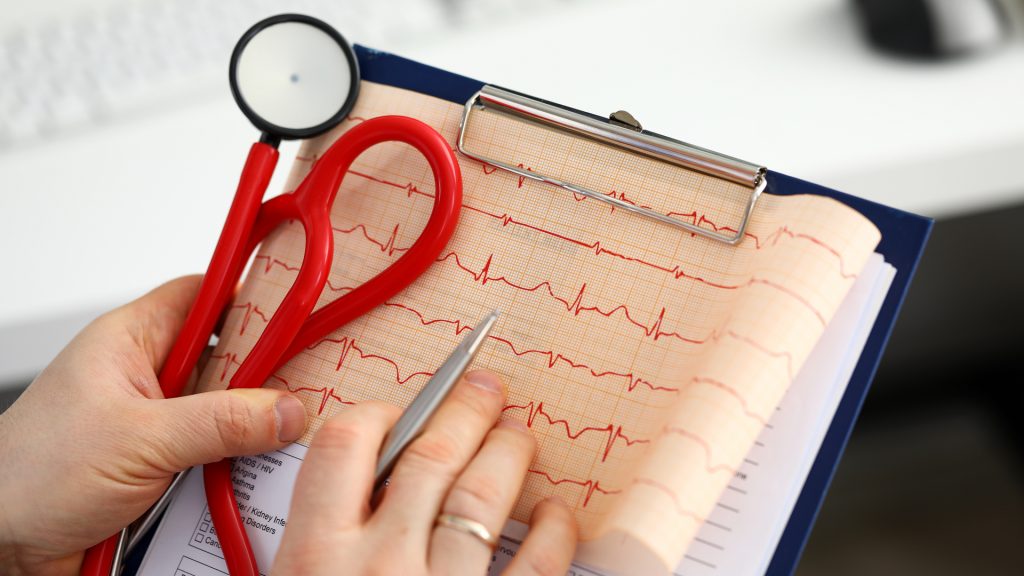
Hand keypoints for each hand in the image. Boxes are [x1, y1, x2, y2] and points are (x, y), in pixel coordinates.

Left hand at [0, 277, 307, 574]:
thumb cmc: (29, 478)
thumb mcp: (139, 440)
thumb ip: (221, 422)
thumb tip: (287, 410)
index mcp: (130, 342)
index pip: (203, 296)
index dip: (251, 295)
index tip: (300, 306)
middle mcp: (147, 378)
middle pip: (226, 357)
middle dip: (267, 371)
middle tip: (311, 379)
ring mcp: (157, 424)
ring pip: (227, 411)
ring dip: (255, 427)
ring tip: (292, 433)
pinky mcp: (164, 467)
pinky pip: (219, 455)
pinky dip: (241, 466)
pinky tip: (262, 475)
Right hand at [273, 370, 578, 574]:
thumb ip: (310, 543)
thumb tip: (340, 490)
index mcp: (316, 556)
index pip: (346, 444)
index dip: (378, 414)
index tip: (398, 412)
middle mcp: (380, 565)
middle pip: (431, 455)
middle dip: (464, 410)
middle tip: (487, 388)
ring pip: (483, 494)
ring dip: (507, 452)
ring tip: (518, 432)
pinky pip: (535, 566)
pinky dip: (553, 533)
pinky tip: (555, 514)